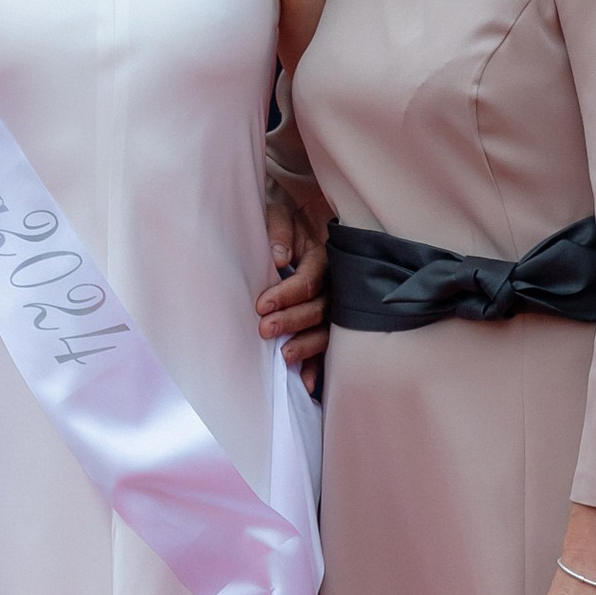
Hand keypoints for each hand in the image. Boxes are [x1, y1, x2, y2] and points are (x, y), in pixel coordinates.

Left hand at [257, 198, 329, 381]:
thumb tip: (277, 259)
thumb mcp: (279, 212)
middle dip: (293, 321)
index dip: (286, 294)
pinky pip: (327, 345)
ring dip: (307, 346)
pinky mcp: (326, 320)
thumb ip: (279, 231)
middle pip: (319, 307)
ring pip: (327, 329)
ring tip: (285, 357)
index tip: (262, 305)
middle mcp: (333, 282)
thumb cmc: (285, 216)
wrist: (297, 216)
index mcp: (321, 256)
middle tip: (265, 330)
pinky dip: (317, 365)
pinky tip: (307, 382)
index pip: (308, 280)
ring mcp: (333, 303)